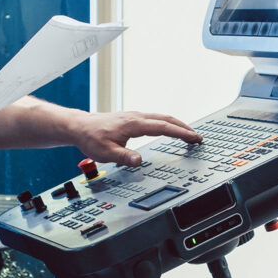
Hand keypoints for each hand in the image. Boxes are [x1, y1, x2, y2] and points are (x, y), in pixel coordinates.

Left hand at [65, 110, 200, 167]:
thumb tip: (139, 161)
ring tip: (188, 134)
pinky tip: (169, 129)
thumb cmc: (91, 138)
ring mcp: (135, 116)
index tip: (194, 138)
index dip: (180, 133)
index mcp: (134, 124)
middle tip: (198, 137)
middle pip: (166, 119)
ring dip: (177, 124)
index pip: (163, 127)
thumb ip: (124, 157)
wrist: (79, 127)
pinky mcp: (132, 118)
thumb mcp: (105, 153)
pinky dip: (167, 123)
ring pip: (162, 117)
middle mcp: (136, 117)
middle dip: (184, 127)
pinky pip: (155, 118)